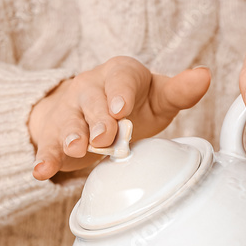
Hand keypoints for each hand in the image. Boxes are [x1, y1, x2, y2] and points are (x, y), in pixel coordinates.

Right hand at [28, 56, 210, 179]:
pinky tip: (41, 171)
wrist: (90, 113)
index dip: (120, 93)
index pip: (121, 79)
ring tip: (75, 148)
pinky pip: (48, 146)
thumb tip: (204, 76)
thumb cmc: (132, 105)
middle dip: (98, 119)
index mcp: (119, 74)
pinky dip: (44, 158)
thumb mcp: (158, 97)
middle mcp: (90, 88)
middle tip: (105, 137)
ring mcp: (70, 112)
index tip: (121, 108)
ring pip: (68, 122)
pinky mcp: (53, 136)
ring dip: (71, 136)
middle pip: (92, 102)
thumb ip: (180, 91)